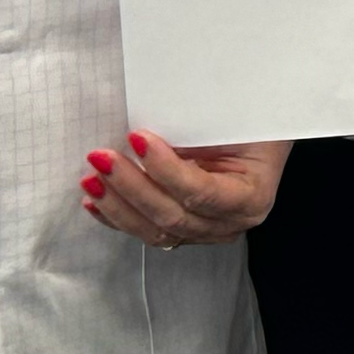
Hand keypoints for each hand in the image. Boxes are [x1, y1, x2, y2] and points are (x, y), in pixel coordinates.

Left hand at [82, 132, 286, 248]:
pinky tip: (96, 201)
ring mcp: (206, 231)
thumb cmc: (251, 123)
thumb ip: (197, 133)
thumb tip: (144, 136)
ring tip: (91, 177)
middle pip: (172, 216)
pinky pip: (147, 230)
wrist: (262, 134)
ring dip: (118, 204)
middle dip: (131, 186)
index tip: (138, 138)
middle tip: (101, 157)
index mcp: (251, 197)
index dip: (165, 169)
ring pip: (155, 230)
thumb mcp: (233, 122)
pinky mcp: (184, 231)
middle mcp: (230, 223)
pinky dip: (118, 217)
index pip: (201, 192)